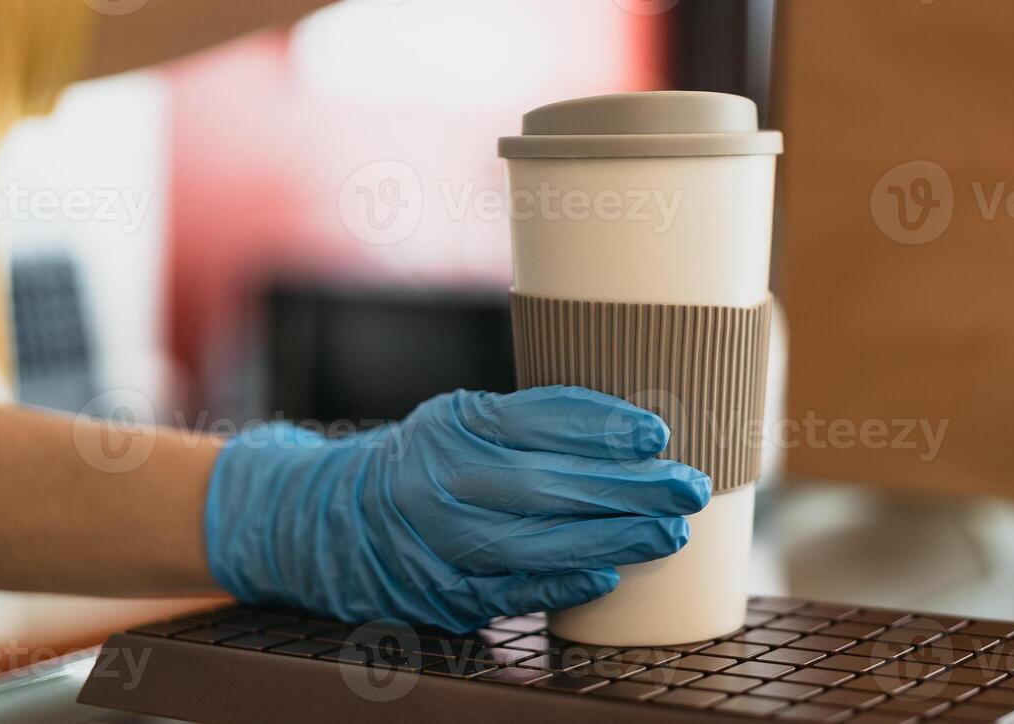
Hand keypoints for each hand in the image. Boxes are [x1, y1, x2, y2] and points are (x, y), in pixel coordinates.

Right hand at [204, 388, 710, 632]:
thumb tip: (634, 435)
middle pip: (546, 484)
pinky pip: (510, 592)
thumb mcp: (462, 419)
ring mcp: (438, 544)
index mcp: (452, 426)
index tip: (656, 432)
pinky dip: (561, 586)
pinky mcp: (441, 595)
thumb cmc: (421, 461)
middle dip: (626, 487)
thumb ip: (531, 424)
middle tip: (687, 485)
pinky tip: (608, 575)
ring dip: (611, 540)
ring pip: (534, 544)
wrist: (326, 522)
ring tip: (669, 531)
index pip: (536, 421)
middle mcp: (440, 483)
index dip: (601, 427)